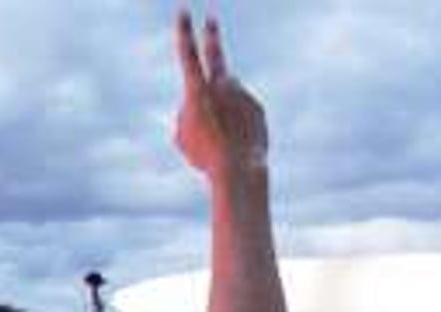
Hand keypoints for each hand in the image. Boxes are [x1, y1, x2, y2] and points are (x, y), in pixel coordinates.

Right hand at [174, 11, 267, 178]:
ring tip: (221, 137)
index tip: (184, 12)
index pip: (188, 54)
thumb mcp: (183, 136)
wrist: (237, 167)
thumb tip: (206, 105)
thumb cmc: (204, 155)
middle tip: (212, 19)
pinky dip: (237, 127)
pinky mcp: (257, 107)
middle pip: (216, 55)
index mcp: (197, 90)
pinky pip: (242, 114)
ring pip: (227, 100)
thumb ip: (189, 114)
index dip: (184, 32)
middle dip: (212, 36)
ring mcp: (242, 94)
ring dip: (222, 114)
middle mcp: (222, 85)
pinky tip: (235, 142)